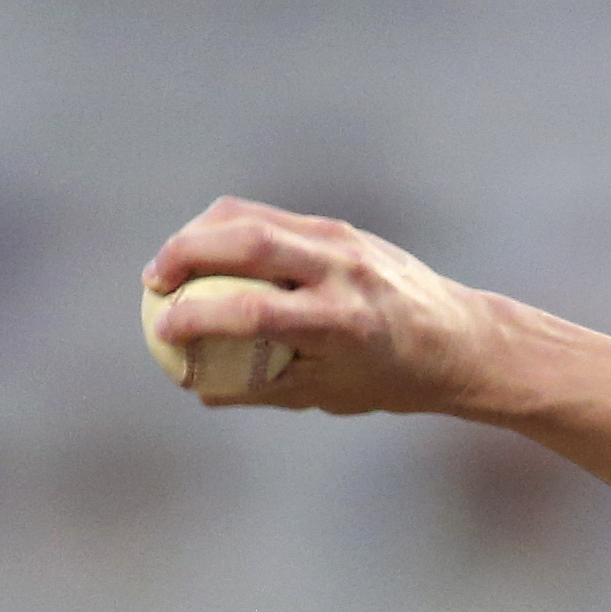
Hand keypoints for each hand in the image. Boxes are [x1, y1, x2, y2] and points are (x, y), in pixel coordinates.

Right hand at [141, 197, 504, 415]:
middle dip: (185, 253)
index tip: (163, 329)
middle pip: (247, 241)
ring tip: (170, 264)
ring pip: (254, 218)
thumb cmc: (392, 379)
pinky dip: (231, 229)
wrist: (458, 340)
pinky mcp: (340, 227)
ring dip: (200, 233)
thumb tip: (198, 389)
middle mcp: (341, 273)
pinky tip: (207, 251)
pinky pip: (272, 218)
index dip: (199, 318)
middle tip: (152, 282)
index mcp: (341, 324)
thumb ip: (263, 388)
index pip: (255, 312)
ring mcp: (342, 241)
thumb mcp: (330, 394)